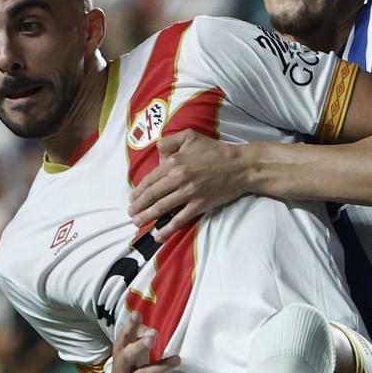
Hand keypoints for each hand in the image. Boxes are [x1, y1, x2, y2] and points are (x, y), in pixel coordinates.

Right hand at [109, 308, 179, 372]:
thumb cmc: (131, 366)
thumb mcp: (132, 350)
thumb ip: (142, 337)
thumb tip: (152, 330)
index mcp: (120, 352)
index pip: (122, 338)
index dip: (129, 326)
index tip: (137, 314)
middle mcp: (121, 368)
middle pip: (126, 356)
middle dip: (139, 346)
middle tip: (152, 336)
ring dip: (160, 366)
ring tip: (177, 359)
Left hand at [128, 133, 247, 240]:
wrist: (240, 166)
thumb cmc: (215, 150)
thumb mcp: (190, 136)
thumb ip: (170, 142)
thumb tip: (156, 152)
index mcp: (174, 162)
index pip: (150, 180)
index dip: (138, 191)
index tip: (132, 199)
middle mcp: (178, 178)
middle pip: (152, 195)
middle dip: (138, 207)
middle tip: (131, 214)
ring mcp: (189, 193)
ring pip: (161, 208)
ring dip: (147, 217)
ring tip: (137, 223)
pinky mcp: (199, 205)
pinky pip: (179, 220)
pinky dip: (167, 229)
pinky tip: (158, 236)